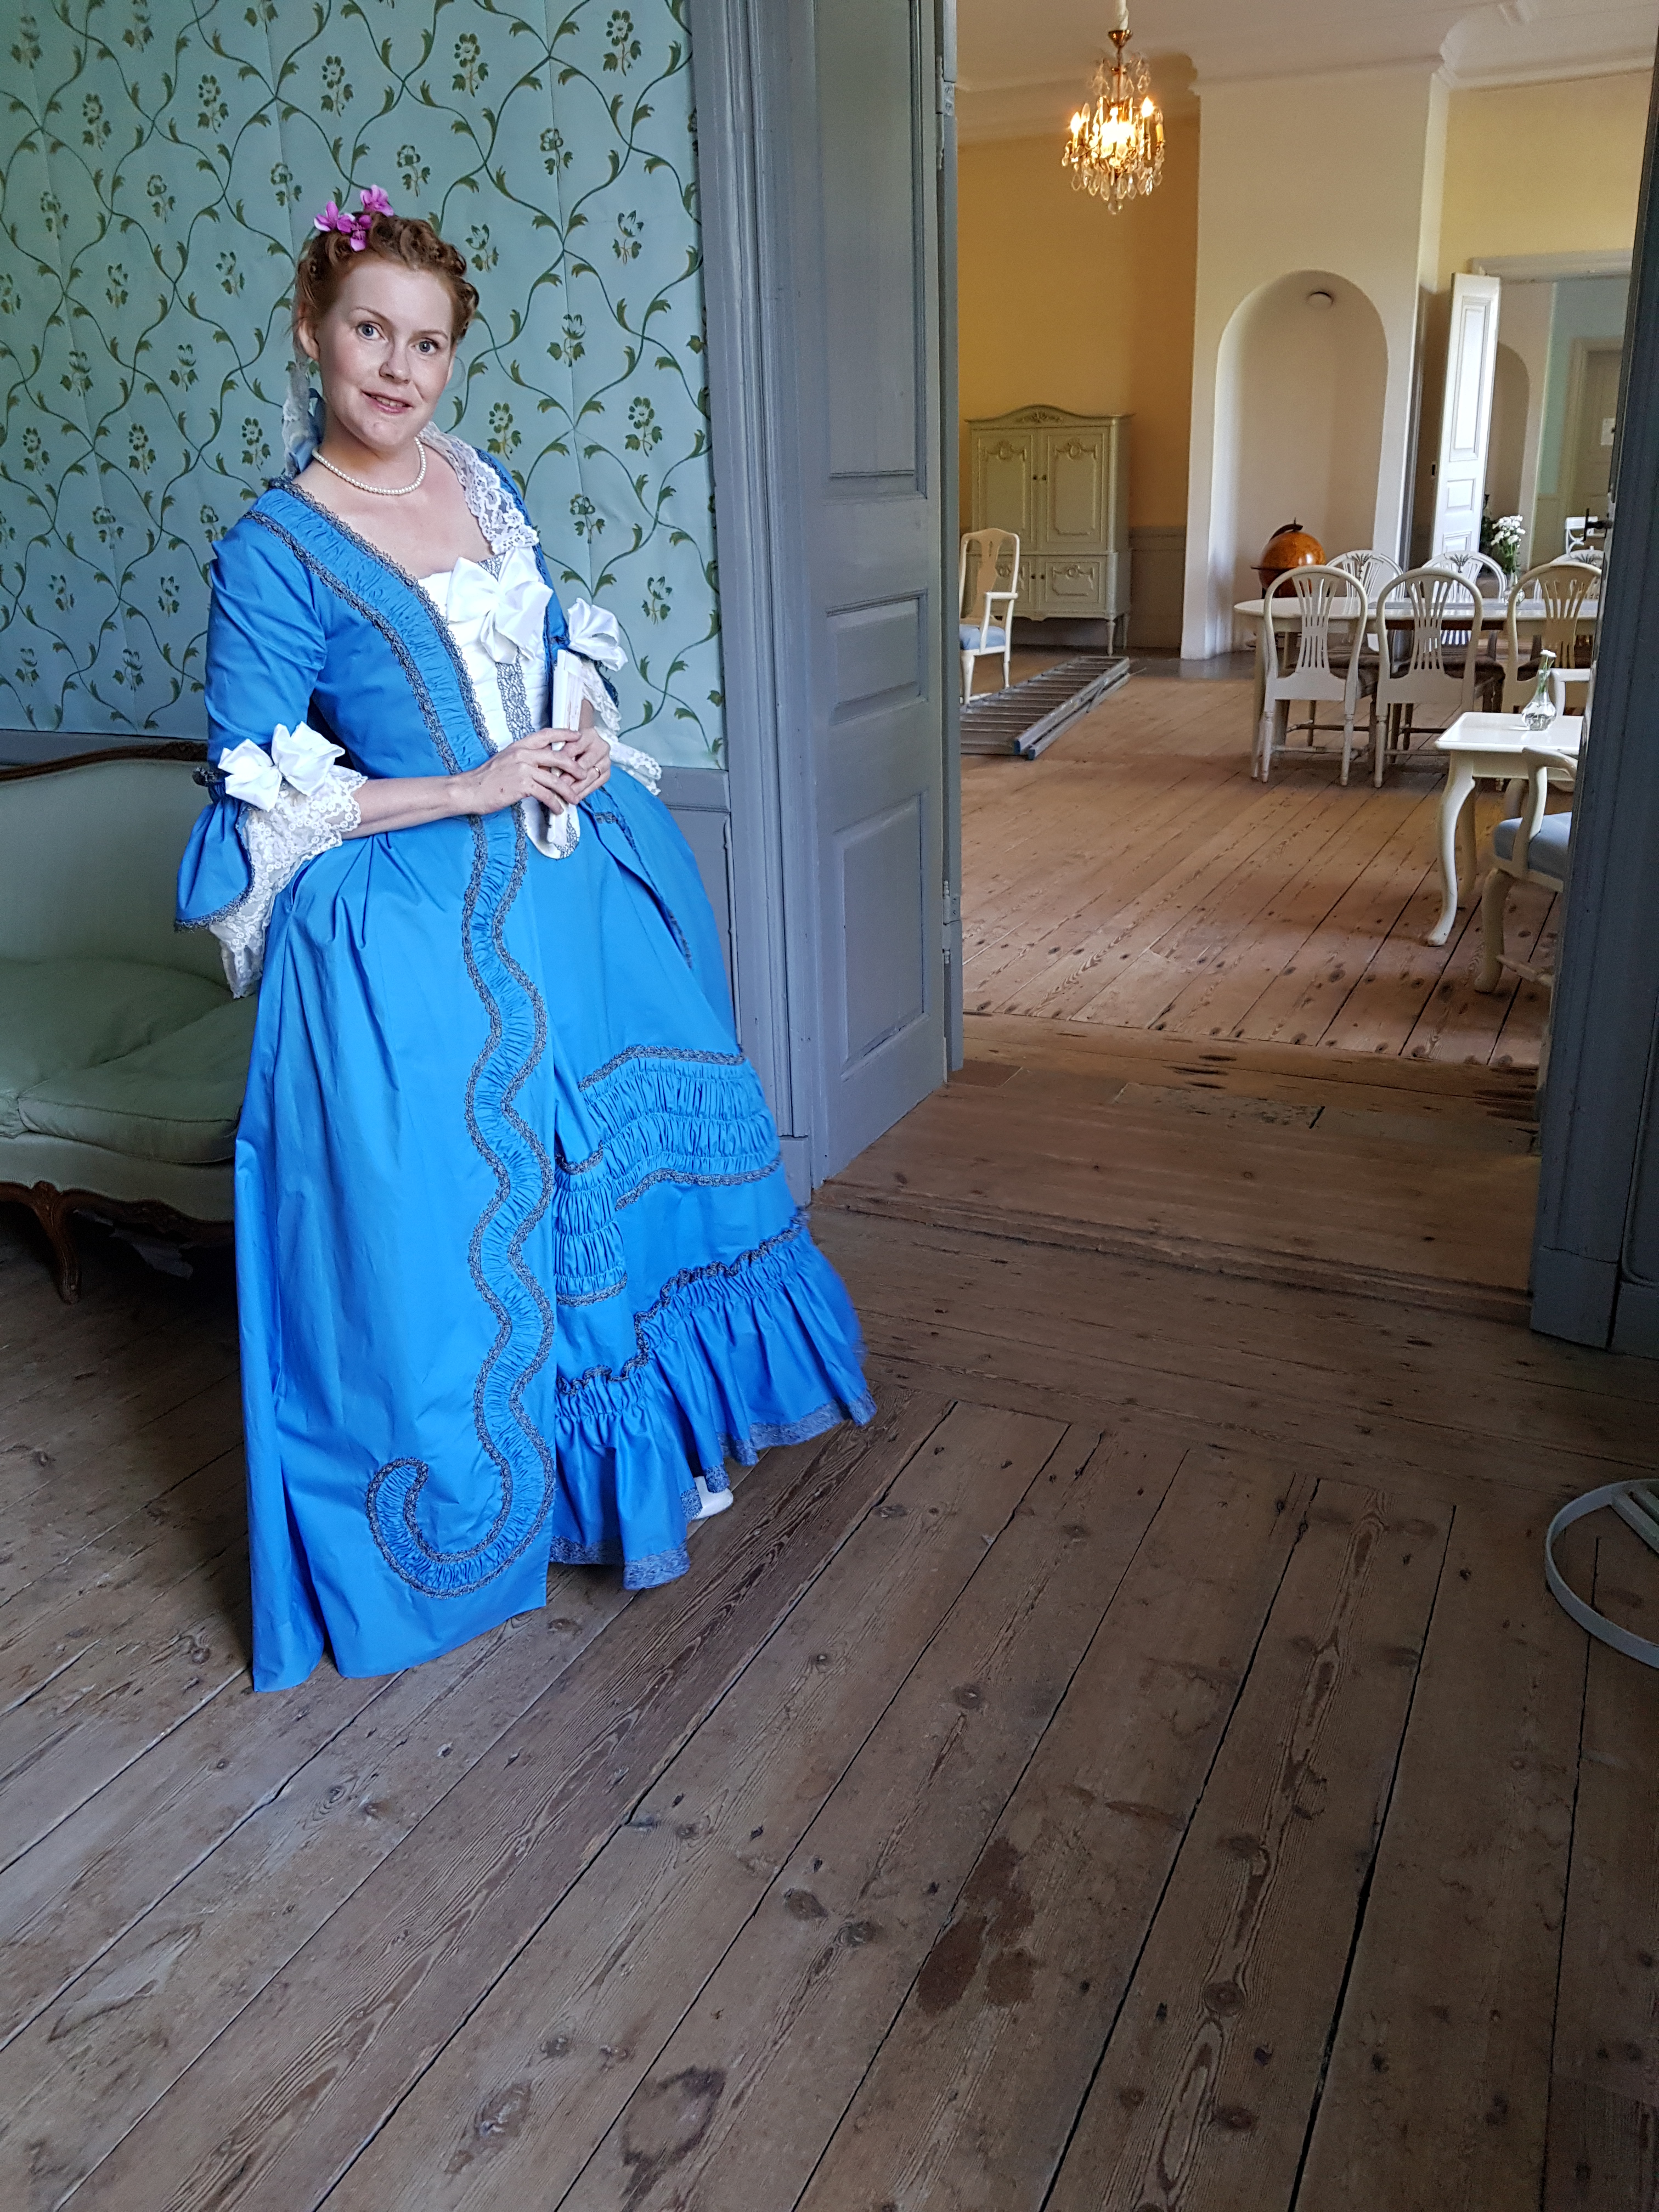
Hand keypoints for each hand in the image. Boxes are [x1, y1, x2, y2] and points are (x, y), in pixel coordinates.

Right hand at [454, 732, 579, 818]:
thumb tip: (545, 765)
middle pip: (557, 756)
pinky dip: (555, 803)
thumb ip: (526, 759)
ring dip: (568, 791)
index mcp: (520, 746)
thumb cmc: (488, 778)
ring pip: (554, 779)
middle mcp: (523, 754)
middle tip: (584, 775)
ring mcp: (523, 769)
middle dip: (574, 766)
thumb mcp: (508, 761)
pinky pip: (546, 794)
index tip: (578, 735)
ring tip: (575, 799)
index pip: (546, 734)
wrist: (470, 789)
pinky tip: (558, 809)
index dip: (564, 733)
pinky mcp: (522, 785)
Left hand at [541, 721, 611, 806]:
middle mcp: (601, 746)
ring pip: (591, 776)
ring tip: (565, 794)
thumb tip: (545, 765)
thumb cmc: (570, 744)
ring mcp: (606, 760)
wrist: (585, 747)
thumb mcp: (562, 742)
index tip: (552, 769)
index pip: (575, 747)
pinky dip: (584, 792)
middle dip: (570, 776)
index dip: (563, 759)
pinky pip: (596, 785)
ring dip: (577, 787)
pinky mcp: (607, 773)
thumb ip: (555, 750)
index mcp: (589, 734)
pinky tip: (574, 797)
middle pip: (585, 763)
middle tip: (559, 785)